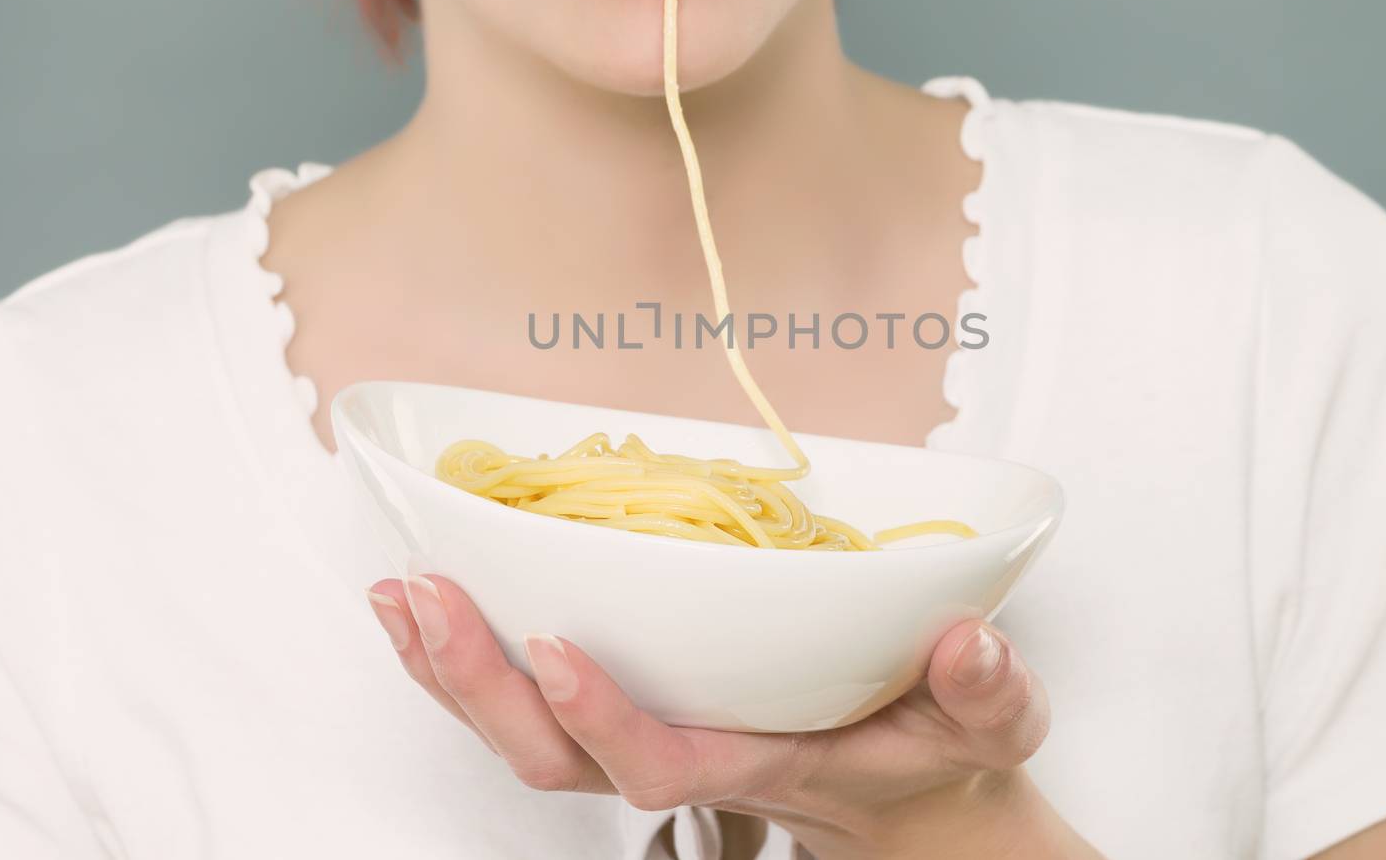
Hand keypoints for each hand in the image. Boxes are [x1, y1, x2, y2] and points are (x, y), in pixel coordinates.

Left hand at [365, 573, 1099, 859]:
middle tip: (426, 595)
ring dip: (452, 670)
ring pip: (526, 737)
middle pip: (555, 756)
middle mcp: (688, 753)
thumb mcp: (986, 724)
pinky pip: (532, 701)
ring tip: (399, 595)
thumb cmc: (933, 752)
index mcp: (761, 761)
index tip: (555, 646)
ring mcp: (651, 735)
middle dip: (480, 683)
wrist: (904, 790)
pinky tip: (433, 604)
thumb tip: (971, 642)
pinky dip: (472, 658)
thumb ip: (985, 691)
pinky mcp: (635, 706)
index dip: (602, 716)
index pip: (663, 759)